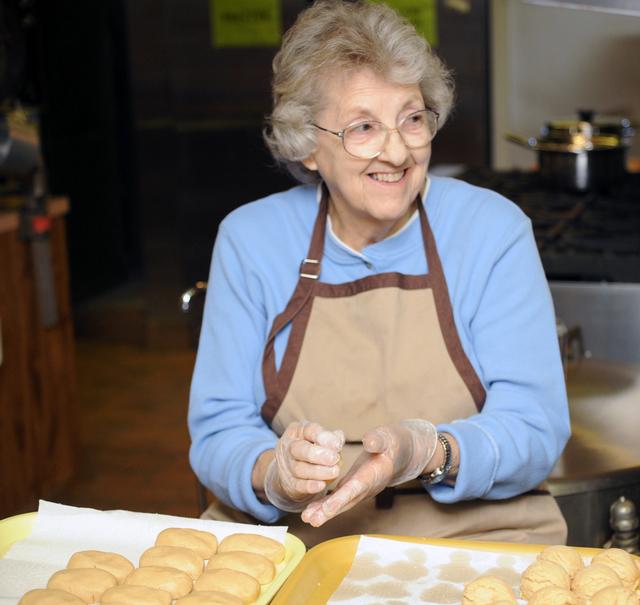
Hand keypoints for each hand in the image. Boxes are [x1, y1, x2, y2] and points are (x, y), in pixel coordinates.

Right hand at [263, 420, 344, 511]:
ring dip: (319, 471)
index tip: (337, 445)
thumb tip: (339, 438)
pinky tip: (322, 485)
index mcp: (298, 431)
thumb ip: (331, 438)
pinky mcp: (289, 483)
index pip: (309, 430)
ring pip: (300, 469)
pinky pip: (298, 485)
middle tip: (334, 458)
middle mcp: (289, 446)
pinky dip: (310, 486)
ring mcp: (287, 466)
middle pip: (300, 449)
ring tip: (335, 472)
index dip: (323, 437)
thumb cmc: (311, 448)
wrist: (290, 469)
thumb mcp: (319, 438)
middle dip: (318, 454)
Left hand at [301, 419, 436, 525]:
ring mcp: (360, 489)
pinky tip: (312, 509)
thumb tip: (369, 442)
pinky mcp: (354, 486)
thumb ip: (378, 440)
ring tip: (307, 518)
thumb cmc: (394, 443)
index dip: (341, 498)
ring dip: (325, 511)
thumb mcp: (388, 437)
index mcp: (374, 474)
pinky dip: (326, 504)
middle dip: (328, 511)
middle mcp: (367, 486)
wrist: (402, 452)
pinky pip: (340, 498)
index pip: (355, 488)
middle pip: (346, 501)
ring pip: (342, 503)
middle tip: (311, 519)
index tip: (327, 508)